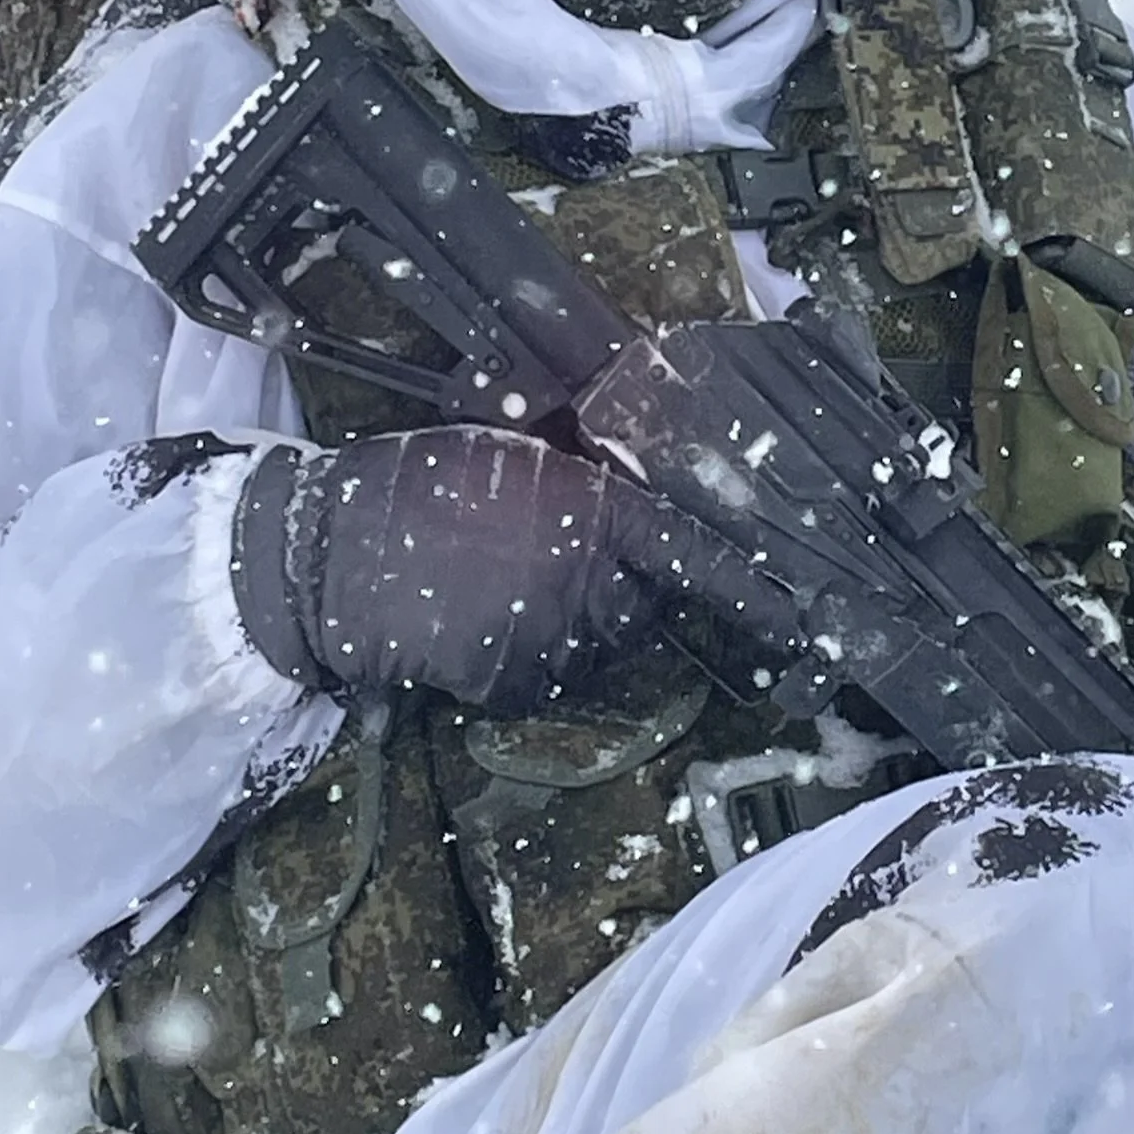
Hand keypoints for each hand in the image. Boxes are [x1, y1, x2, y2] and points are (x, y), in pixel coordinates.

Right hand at [234, 426, 801, 714]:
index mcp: (600, 519)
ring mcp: (555, 646)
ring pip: (608, 636)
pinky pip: (558, 669)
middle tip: (572, 543)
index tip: (802, 613)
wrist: (332, 558)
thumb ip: (592, 470)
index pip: (701, 556)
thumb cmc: (422, 481)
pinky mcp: (517, 685)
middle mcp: (593, 589)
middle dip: (632, 576)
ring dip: (588, 612)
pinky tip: (492, 613)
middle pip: (652, 596)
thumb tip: (644, 471)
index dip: (755, 587)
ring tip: (519, 575)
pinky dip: (542, 648)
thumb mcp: (519, 448)